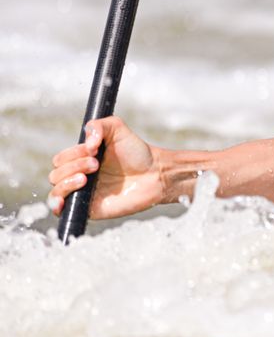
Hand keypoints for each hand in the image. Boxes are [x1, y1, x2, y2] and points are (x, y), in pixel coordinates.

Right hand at [48, 117, 165, 219]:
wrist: (155, 173)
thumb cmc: (136, 152)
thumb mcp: (117, 129)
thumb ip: (98, 126)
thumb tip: (86, 143)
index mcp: (81, 159)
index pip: (60, 159)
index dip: (72, 153)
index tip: (93, 150)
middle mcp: (78, 175)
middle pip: (56, 174)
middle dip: (74, 166)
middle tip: (96, 164)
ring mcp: (82, 193)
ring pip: (55, 191)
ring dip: (67, 182)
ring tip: (87, 178)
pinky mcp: (88, 209)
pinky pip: (61, 210)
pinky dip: (56, 204)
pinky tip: (64, 199)